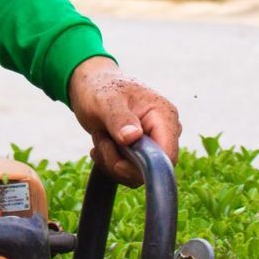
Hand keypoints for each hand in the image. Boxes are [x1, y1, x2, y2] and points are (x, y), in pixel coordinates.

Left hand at [66, 56, 180, 186]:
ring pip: (138, 173)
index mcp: (163, 115)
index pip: (167, 156)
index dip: (144, 168)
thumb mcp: (104, 101)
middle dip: (120, 162)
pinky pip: (130, 172)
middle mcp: (164, 130)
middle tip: (101, 140)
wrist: (91, 85)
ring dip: (111, 161)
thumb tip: (133, 137)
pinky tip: (101, 144)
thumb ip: (119, 119)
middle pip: (151, 169)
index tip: (117, 164)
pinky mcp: (142, 151)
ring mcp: (154, 141)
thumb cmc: (99, 88)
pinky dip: (110, 163)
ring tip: (100, 136)